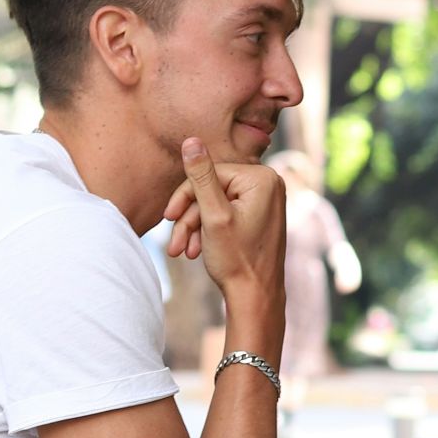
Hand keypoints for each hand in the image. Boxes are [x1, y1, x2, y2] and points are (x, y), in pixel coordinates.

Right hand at [162, 138, 285, 301]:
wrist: (256, 297)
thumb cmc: (237, 260)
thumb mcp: (212, 216)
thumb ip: (200, 177)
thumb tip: (191, 140)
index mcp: (263, 178)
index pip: (210, 173)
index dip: (185, 196)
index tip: (168, 217)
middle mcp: (270, 184)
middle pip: (212, 189)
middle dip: (190, 217)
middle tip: (174, 244)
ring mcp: (266, 201)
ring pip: (216, 204)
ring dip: (195, 228)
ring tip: (182, 252)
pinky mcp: (260, 215)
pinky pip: (226, 214)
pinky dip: (209, 231)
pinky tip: (197, 250)